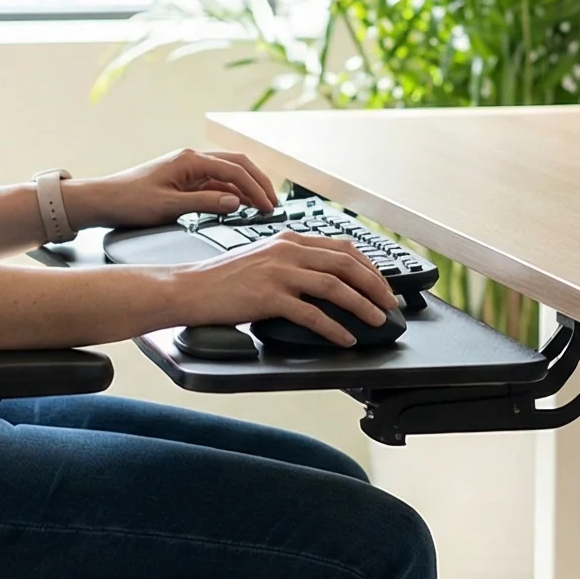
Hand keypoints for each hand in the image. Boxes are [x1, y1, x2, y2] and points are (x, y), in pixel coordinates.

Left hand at [67, 148, 278, 229]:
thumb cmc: (128, 201)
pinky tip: (238, 206)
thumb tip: (235, 202)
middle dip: (258, 183)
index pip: (235, 170)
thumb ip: (205, 203)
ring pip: (227, 174)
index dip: (255, 188)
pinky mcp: (183, 180)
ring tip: (261, 207)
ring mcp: (187, 169)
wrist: (101, 200)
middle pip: (237, 165)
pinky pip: (214, 182)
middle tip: (273, 203)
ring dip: (246, 188)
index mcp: (189, 160)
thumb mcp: (168, 207)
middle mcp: (191, 160)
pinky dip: (230, 193)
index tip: (269, 206)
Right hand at [175, 231, 397, 346]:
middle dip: (375, 285)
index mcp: (289, 240)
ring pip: (335, 286)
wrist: (190, 288)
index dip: (369, 266)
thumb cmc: (222, 279)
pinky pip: (312, 313)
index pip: (342, 247)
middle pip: (346, 264)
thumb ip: (290, 261)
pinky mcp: (269, 296)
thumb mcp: (262, 258)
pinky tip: (345, 338)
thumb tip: (322, 279)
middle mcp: (287, 251)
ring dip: (362, 306)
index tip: (382, 282)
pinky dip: (335, 328)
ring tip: (377, 320)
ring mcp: (279, 272)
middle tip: (389, 303)